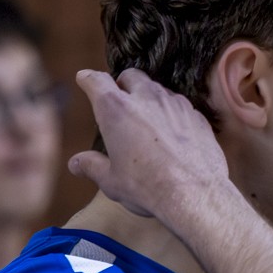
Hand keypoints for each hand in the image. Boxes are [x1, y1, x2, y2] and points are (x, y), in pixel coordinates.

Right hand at [68, 69, 228, 219]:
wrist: (195, 195)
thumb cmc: (147, 187)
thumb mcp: (111, 181)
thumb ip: (92, 166)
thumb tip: (76, 164)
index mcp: (116, 110)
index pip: (96, 81)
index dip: (88, 79)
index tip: (85, 79)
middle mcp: (146, 98)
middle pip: (130, 76)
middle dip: (122, 84)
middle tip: (119, 103)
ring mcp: (175, 104)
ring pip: (157, 89)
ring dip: (148, 98)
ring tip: (145, 121)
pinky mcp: (196, 115)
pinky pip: (180, 106)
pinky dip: (171, 114)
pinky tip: (171, 134)